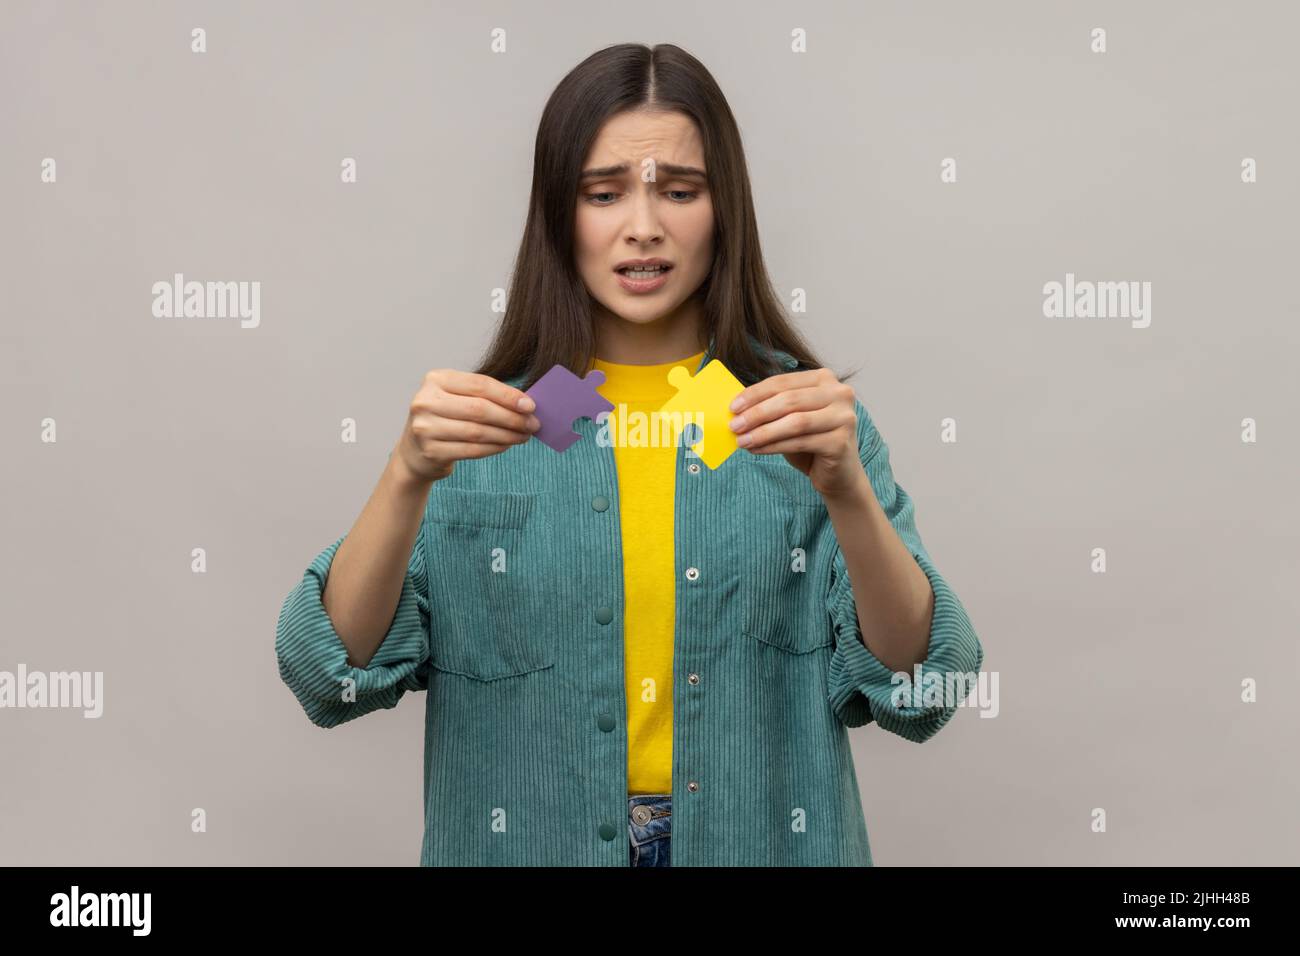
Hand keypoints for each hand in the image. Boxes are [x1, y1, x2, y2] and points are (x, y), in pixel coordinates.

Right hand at [395, 369, 539, 482]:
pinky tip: (506, 445)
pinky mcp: (431, 451)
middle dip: (512, 418)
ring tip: (524, 436)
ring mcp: (425, 427)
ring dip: (507, 435)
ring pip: (478, 432)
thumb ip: (485, 395)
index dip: (508, 395)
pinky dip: (494, 448)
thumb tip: (526, 404)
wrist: (415, 451)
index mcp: (436, 379)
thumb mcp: (458, 397)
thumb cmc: (445, 418)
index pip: (480, 385)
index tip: (531, 405)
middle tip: (532, 424)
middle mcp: (426, 401)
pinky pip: (472, 450)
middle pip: (480, 409)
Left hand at [728, 368, 863, 499]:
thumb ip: (771, 408)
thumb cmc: (811, 442)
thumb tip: (737, 409)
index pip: (783, 382)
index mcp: (825, 379)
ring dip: (763, 432)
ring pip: (795, 422)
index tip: (733, 407)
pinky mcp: (841, 441)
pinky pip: (800, 442)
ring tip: (741, 441)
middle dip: (757, 413)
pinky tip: (756, 450)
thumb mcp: (790, 419)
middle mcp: (839, 393)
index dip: (755, 393)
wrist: (839, 474)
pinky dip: (773, 446)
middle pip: (789, 400)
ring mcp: (844, 417)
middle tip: (734, 425)